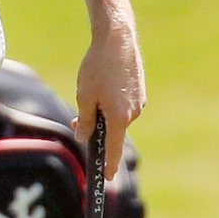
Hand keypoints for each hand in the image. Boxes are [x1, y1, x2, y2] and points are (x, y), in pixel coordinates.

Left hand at [73, 22, 146, 182]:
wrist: (117, 39)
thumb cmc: (98, 68)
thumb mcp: (85, 96)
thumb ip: (85, 121)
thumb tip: (85, 137)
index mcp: (119, 117)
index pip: (113, 149)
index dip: (109, 165)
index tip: (107, 178)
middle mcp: (133, 113)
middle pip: (113, 131)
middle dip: (97, 130)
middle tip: (78, 121)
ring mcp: (139, 101)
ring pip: (117, 117)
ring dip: (103, 113)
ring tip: (91, 91)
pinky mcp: (140, 91)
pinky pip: (123, 105)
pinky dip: (111, 103)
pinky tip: (103, 85)